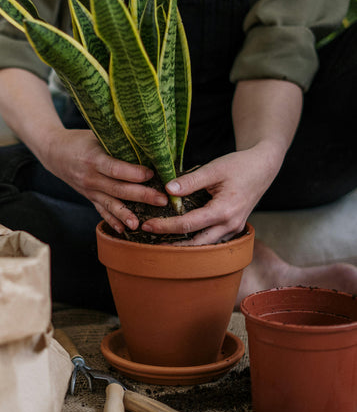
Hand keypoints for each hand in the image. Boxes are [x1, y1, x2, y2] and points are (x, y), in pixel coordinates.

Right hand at [41, 129, 168, 232]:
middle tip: (162, 200)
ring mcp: (89, 190)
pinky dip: (112, 221)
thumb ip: (116, 141)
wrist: (54, 152)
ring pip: (110, 204)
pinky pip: (101, 211)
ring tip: (140, 224)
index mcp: (93, 159)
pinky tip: (123, 230)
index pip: (115, 169)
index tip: (152, 174)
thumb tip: (146, 143)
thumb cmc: (79, 140)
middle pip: (118, 189)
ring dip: (126, 215)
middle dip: (141, 195)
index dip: (134, 173)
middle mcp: (90, 177)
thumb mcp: (96, 135)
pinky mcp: (89, 197)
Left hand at [141, 141, 282, 243]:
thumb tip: (167, 190)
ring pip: (206, 245)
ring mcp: (234, 228)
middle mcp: (230, 225)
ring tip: (162, 242)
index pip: (188, 224)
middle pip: (196, 243)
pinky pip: (213, 239)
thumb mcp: (214, 169)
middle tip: (149, 240)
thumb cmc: (240, 165)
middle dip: (172, 244)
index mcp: (224, 211)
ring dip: (184, 245)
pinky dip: (197, 240)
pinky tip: (181, 236)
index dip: (165, 226)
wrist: (263, 166)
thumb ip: (190, 181)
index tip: (147, 226)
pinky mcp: (234, 227)